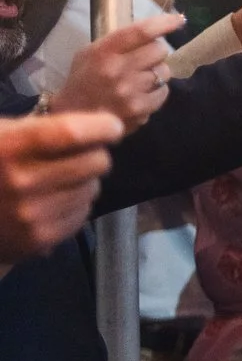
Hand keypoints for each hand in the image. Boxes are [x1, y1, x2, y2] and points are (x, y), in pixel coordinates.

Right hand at [0, 111, 123, 259]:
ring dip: (85, 182)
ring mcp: (33, 213)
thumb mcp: (0, 135)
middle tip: (83, 155)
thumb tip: (97, 122)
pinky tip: (54, 201)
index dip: (100, 127)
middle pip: (95, 162)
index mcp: (8, 147)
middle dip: (96, 155)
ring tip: (60, 180)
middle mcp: (22, 181)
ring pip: (93, 189)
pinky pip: (83, 214)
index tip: (111, 127)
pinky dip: (76, 205)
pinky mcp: (41, 238)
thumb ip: (40, 128)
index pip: (71, 133)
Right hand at [57, 13, 184, 127]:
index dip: (163, 23)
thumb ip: (118, 42)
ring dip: (156, 72)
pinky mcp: (141, 111)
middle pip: (159, 51)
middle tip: (143, 59)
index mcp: (103, 52)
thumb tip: (154, 30)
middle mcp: (118, 71)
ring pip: (164, 72)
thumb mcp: (90, 53)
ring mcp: (131, 93)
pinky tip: (141, 93)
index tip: (178, 19)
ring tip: (139, 78)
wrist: (74, 117)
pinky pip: (163, 92)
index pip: (141, 32)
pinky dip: (157, 91)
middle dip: (155, 52)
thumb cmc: (83, 80)